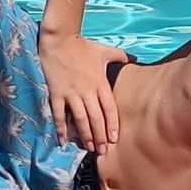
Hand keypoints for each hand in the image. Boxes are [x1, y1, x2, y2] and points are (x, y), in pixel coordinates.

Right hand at [39, 32, 128, 152]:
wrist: (59, 38)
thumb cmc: (83, 46)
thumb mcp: (105, 51)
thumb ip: (120, 57)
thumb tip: (134, 59)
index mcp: (100, 83)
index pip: (109, 109)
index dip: (112, 125)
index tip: (114, 139)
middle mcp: (87, 90)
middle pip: (96, 118)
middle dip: (100, 136)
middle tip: (102, 151)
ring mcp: (71, 92)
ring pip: (80, 119)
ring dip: (85, 135)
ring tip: (88, 148)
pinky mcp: (56, 92)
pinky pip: (59, 114)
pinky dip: (61, 128)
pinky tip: (63, 140)